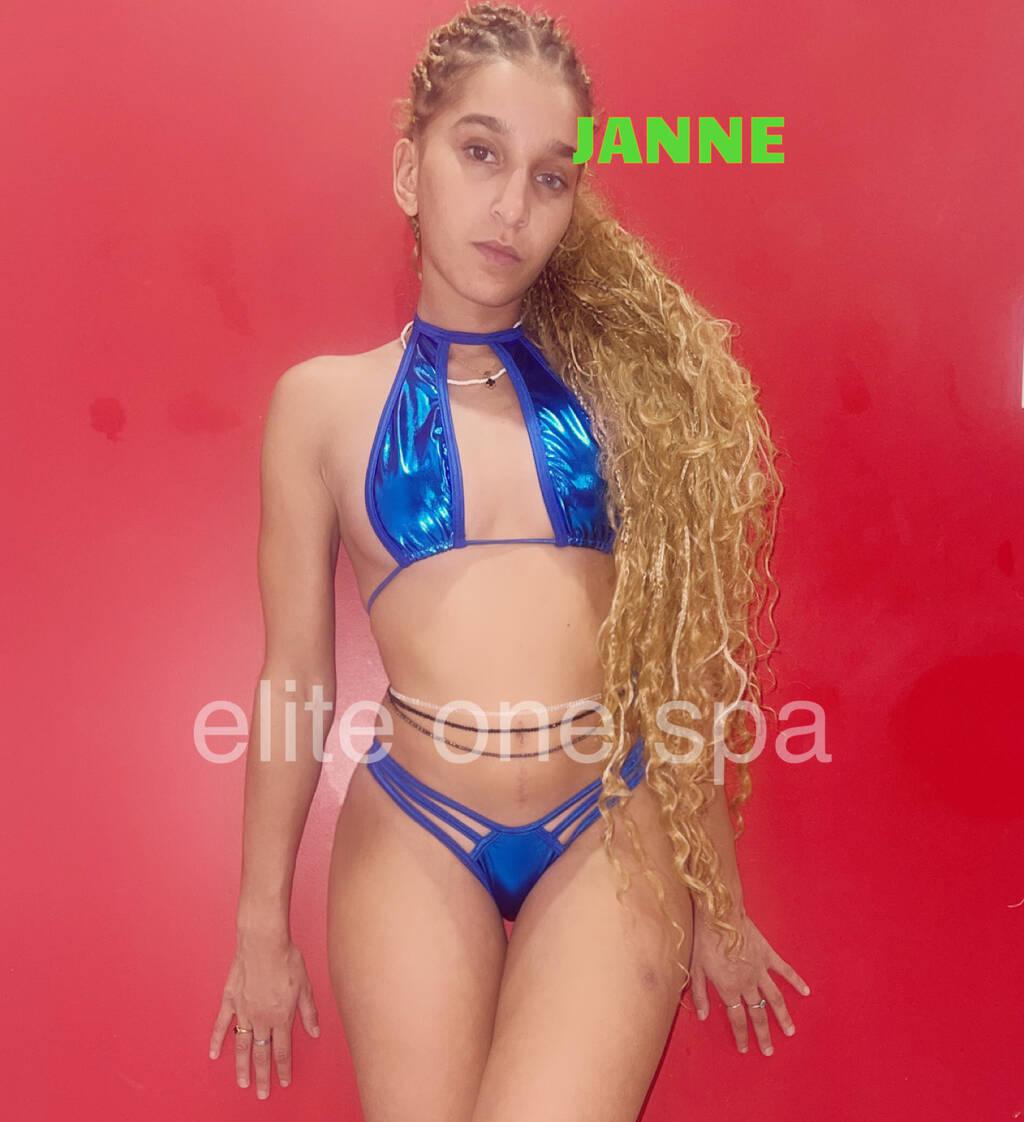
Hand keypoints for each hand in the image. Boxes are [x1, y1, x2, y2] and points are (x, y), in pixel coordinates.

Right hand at [208, 934, 320, 1097]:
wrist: (264, 942)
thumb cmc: (287, 960)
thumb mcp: (305, 986)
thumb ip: (308, 1012)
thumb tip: (314, 1032)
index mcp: (281, 1016)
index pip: (283, 1050)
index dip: (283, 1068)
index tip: (283, 1081)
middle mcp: (261, 1018)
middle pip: (262, 1053)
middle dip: (263, 1076)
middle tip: (262, 1094)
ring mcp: (243, 1011)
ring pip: (242, 1046)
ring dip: (242, 1066)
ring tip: (242, 1083)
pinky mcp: (230, 1000)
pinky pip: (221, 1025)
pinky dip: (218, 1041)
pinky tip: (214, 1055)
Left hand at [689, 909, 809, 1055]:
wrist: (720, 915)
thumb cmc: (705, 940)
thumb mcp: (696, 968)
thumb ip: (699, 993)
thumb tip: (702, 1016)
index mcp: (729, 988)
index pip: (737, 1019)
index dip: (741, 1035)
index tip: (745, 1049)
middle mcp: (747, 984)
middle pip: (758, 1014)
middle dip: (763, 1034)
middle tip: (770, 1051)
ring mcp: (760, 970)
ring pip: (775, 999)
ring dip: (783, 1017)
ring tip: (790, 1031)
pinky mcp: (768, 955)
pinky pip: (785, 971)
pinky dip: (796, 981)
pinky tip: (806, 992)